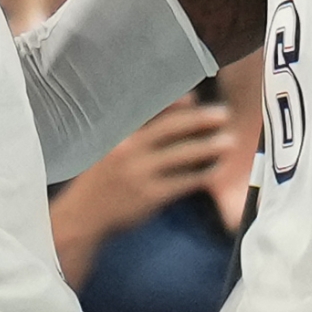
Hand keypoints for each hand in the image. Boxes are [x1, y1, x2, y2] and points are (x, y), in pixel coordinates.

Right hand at [50, 99, 231, 285]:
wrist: (82, 216)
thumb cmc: (102, 180)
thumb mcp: (112, 149)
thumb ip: (137, 133)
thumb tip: (173, 115)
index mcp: (120, 135)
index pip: (150, 111)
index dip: (174, 102)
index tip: (195, 95)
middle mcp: (129, 150)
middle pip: (170, 128)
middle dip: (198, 119)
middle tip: (223, 114)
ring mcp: (139, 173)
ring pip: (181, 155)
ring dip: (208, 147)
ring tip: (229, 142)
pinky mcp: (150, 196)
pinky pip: (183, 182)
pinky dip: (202, 175)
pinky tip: (215, 169)